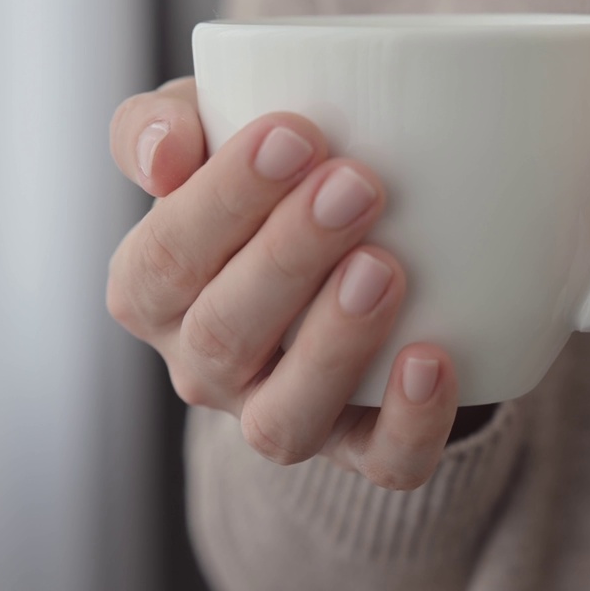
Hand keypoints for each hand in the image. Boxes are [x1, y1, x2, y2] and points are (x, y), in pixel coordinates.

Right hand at [107, 79, 459, 488]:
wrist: (352, 243)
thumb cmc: (270, 181)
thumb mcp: (208, 134)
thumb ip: (160, 127)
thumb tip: (165, 154)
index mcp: (155, 293)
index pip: (164, 259)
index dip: (223, 200)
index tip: (295, 134)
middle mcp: (205, 367)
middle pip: (224, 334)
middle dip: (289, 257)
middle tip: (357, 186)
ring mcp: (280, 414)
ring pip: (285, 419)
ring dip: (333, 345)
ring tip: (384, 268)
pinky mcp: (360, 445)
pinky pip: (380, 463)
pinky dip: (409, 424)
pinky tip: (434, 362)